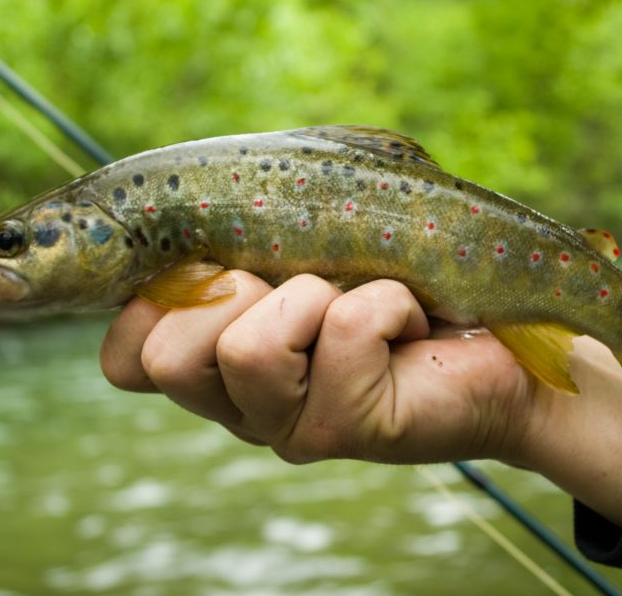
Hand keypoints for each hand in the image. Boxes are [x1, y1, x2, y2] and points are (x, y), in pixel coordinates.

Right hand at [99, 271, 621, 525]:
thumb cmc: (394, 275)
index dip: (148, 306)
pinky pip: (344, 330)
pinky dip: (385, 298)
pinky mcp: (352, 430)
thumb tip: (194, 192)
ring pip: (246, 347)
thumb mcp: (308, 243)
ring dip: (312, 295)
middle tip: (303, 288)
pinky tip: (410, 318)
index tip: (219, 267)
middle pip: (166, 356)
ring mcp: (291, 429)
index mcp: (217, 366)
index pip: (125, 360)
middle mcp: (241, 408)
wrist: (496, 335)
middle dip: (233, 290)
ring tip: (360, 302)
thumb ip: (245, 232)